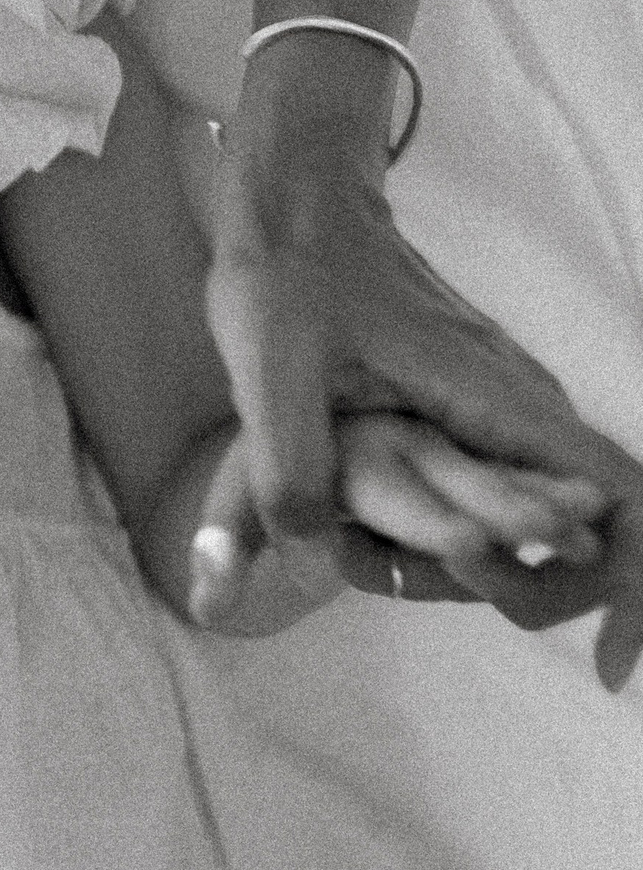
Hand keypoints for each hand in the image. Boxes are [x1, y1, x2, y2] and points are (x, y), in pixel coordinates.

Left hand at [195, 43, 642, 685]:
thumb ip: (289, 466)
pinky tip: (368, 533)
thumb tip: (315, 550)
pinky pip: (494, 494)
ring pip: (533, 523)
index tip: (612, 659)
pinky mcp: (473, 415)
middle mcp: (524, 412)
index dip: (638, 585)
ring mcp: (504, 415)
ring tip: (357, 546)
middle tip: (390, 571)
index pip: (625, 503)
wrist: (296, 211)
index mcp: (499, 401)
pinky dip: (451, 533)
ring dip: (466, 564)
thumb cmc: (287, 280)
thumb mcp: (265, 372)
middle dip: (514, 589)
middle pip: (587, 539)